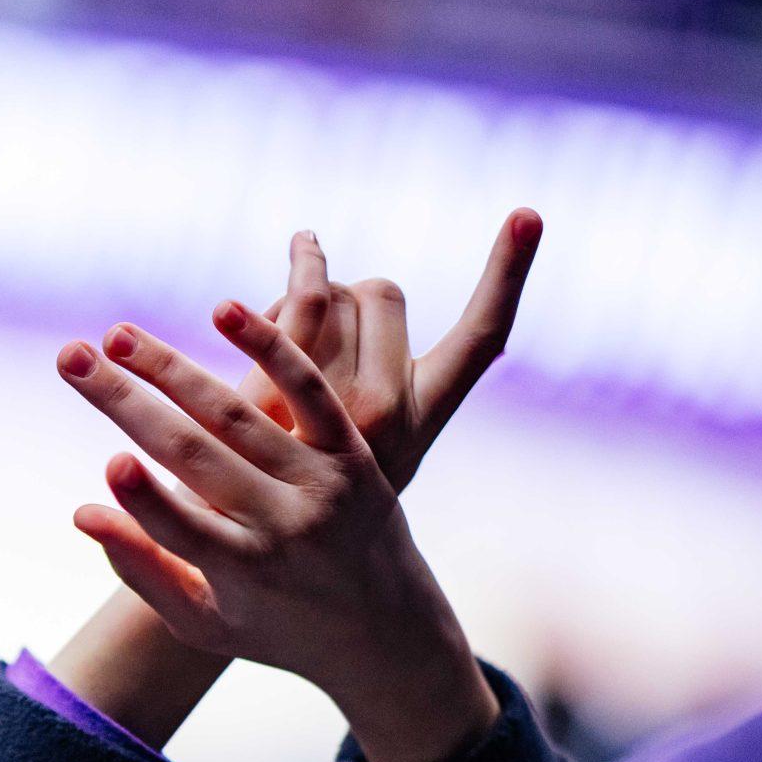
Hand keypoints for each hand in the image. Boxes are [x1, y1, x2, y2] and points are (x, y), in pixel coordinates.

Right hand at [57, 309, 498, 761]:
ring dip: (171, 367)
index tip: (110, 463)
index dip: (147, 501)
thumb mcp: (205, 623)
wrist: (387, 630)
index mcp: (244, 576)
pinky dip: (268, 345)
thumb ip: (142, 569)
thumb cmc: (276, 628)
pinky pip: (308, 387)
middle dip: (126, 403)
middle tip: (70, 359)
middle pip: (195, 457)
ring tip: (115, 334)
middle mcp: (286, 528)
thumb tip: (80, 511)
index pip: (186, 535)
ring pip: (238, 413)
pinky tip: (222, 309)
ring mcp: (323, 484)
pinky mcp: (354, 449)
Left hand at [245, 212, 541, 490]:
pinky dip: (284, 279)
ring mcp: (340, 404)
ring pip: (329, 293)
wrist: (233, 547)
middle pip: (379, 293)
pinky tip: (234, 300)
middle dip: (338, 292)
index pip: (483, 339)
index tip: (529, 215)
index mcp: (423, 417)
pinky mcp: (285, 396)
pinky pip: (300, 304)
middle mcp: (394, 410)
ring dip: (292, 297)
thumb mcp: (347, 444)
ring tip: (258, 345)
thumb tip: (330, 287)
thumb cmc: (286, 487)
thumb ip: (357, 376)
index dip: (508, 274)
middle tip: (298, 341)